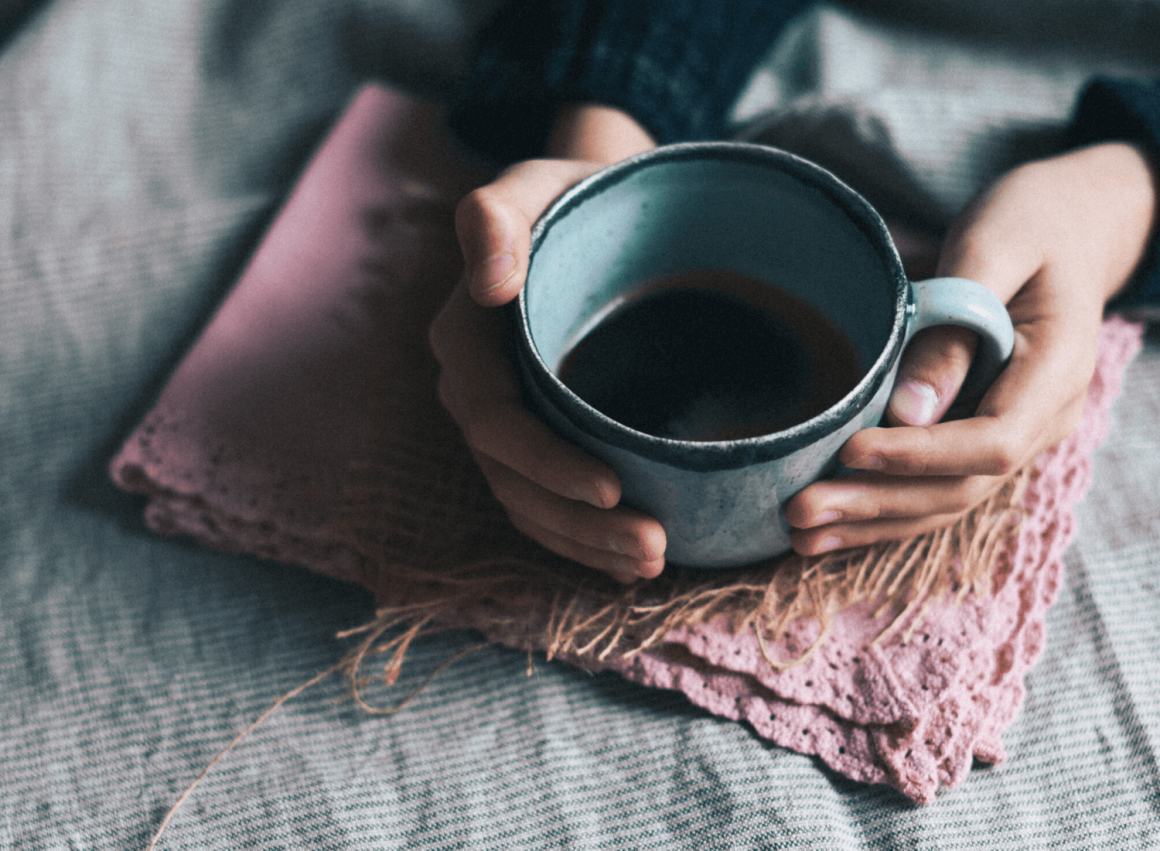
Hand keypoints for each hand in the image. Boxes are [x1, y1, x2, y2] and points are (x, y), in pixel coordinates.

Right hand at [430, 107, 665, 582]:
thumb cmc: (572, 196)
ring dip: (584, 543)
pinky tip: (630, 558)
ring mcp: (506, 419)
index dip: (546, 464)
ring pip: (529, 502)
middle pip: (512, 477)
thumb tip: (489, 282)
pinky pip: (544, 502)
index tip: (613, 490)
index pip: (493, 420)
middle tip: (652, 548)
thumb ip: (499, 216)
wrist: (595, 211)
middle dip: (576, 523)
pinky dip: (582, 537)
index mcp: (468, 338)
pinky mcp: (537, 435)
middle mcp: (477, 387)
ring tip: (652, 562)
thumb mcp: (538, 186)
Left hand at [787, 142, 1157, 554]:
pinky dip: (880, 509)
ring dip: (871, 522)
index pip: (990, 443)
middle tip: (799, 510)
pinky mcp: (977, 435)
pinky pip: (933, 486)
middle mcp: (1041, 419)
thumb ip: (955, 329)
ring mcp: (1012, 433)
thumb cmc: (1028, 222)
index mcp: (1055, 374)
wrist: (1067, 225)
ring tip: (799, 535)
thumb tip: (907, 413)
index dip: (919, 457)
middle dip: (877, 503)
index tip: (850, 450)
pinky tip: (828, 527)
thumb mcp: (993, 251)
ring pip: (944, 501)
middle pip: (960, 487)